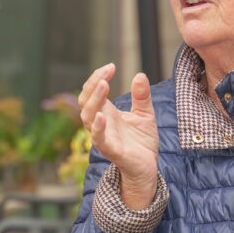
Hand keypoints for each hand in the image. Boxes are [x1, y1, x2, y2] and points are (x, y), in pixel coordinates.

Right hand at [78, 63, 159, 208]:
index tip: (111, 66)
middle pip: (85, 101)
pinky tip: (101, 116)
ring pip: (88, 117)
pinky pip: (98, 139)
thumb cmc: (142, 141)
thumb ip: (141, 97)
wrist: (148, 166)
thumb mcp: (145, 114)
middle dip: (93, 84)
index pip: (93, 91)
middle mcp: (101, 123)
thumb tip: (140, 75)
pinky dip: (98, 127)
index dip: (98, 77)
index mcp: (106, 112)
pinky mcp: (110, 150)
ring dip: (94, 100)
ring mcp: (103, 136)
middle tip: (106, 73)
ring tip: (104, 85)